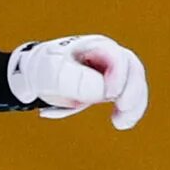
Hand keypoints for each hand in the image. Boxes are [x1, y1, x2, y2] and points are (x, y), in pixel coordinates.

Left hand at [8, 36, 147, 126]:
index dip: (119, 76)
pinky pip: (127, 98)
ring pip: (134, 85)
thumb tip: (102, 91)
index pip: (117, 57)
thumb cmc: (44, 70)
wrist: (35, 77)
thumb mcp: (53, 73)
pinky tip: (120, 123)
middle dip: (133, 90)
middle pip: (133, 69)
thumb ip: (75, 79)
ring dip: (134, 105)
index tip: (109, 95)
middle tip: (123, 108)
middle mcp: (108, 57)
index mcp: (95, 46)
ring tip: (122, 123)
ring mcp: (111, 72)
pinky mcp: (110, 88)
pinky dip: (128, 111)